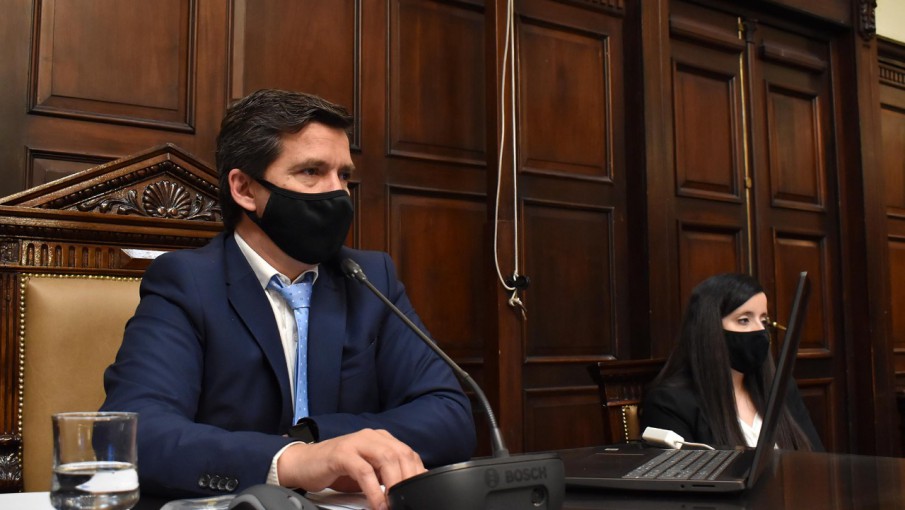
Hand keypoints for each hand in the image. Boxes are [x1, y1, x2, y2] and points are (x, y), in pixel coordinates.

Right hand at [277, 428, 425, 509]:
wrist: (302, 464)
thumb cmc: (336, 469)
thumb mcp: (367, 472)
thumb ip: (385, 476)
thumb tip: (406, 491)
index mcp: (380, 439)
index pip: (408, 453)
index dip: (417, 473)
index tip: (419, 492)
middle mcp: (370, 437)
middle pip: (400, 454)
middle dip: (408, 479)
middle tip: (408, 499)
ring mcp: (356, 443)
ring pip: (386, 459)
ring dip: (394, 484)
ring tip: (394, 503)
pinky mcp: (342, 454)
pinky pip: (364, 471)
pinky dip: (374, 490)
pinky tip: (377, 503)